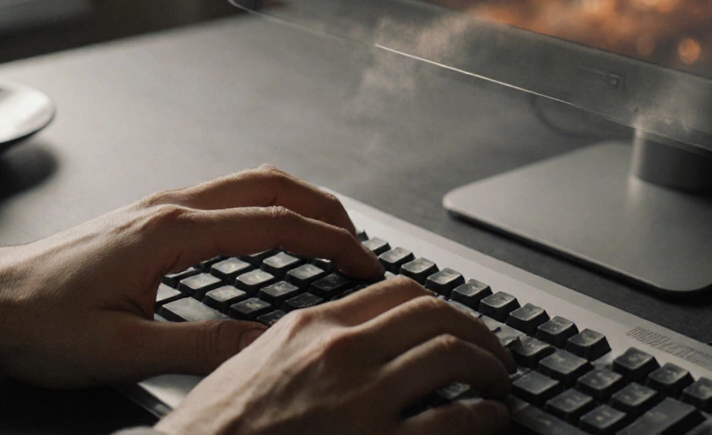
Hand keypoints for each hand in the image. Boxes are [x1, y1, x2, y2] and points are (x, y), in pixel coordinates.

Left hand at [0, 165, 384, 387]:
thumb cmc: (36, 325)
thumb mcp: (123, 352)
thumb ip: (203, 346)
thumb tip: (269, 340)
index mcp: (169, 233)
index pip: (272, 224)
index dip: (328, 242)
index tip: (364, 263)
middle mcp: (168, 207)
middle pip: (270, 186)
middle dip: (326, 210)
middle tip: (362, 245)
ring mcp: (158, 206)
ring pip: (248, 183)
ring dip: (298, 202)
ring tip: (331, 236)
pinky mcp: (149, 217)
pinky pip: (226, 196)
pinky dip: (268, 206)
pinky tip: (273, 234)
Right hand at [156, 277, 514, 434]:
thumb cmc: (215, 433)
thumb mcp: (255, 368)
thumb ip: (307, 347)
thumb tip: (355, 343)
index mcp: (311, 329)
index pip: (398, 291)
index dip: (440, 304)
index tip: (453, 320)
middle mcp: (341, 354)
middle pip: (437, 315)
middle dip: (477, 332)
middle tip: (492, 353)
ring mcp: (362, 401)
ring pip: (454, 355)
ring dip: (489, 368)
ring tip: (496, 383)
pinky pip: (456, 420)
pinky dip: (485, 415)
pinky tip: (489, 419)